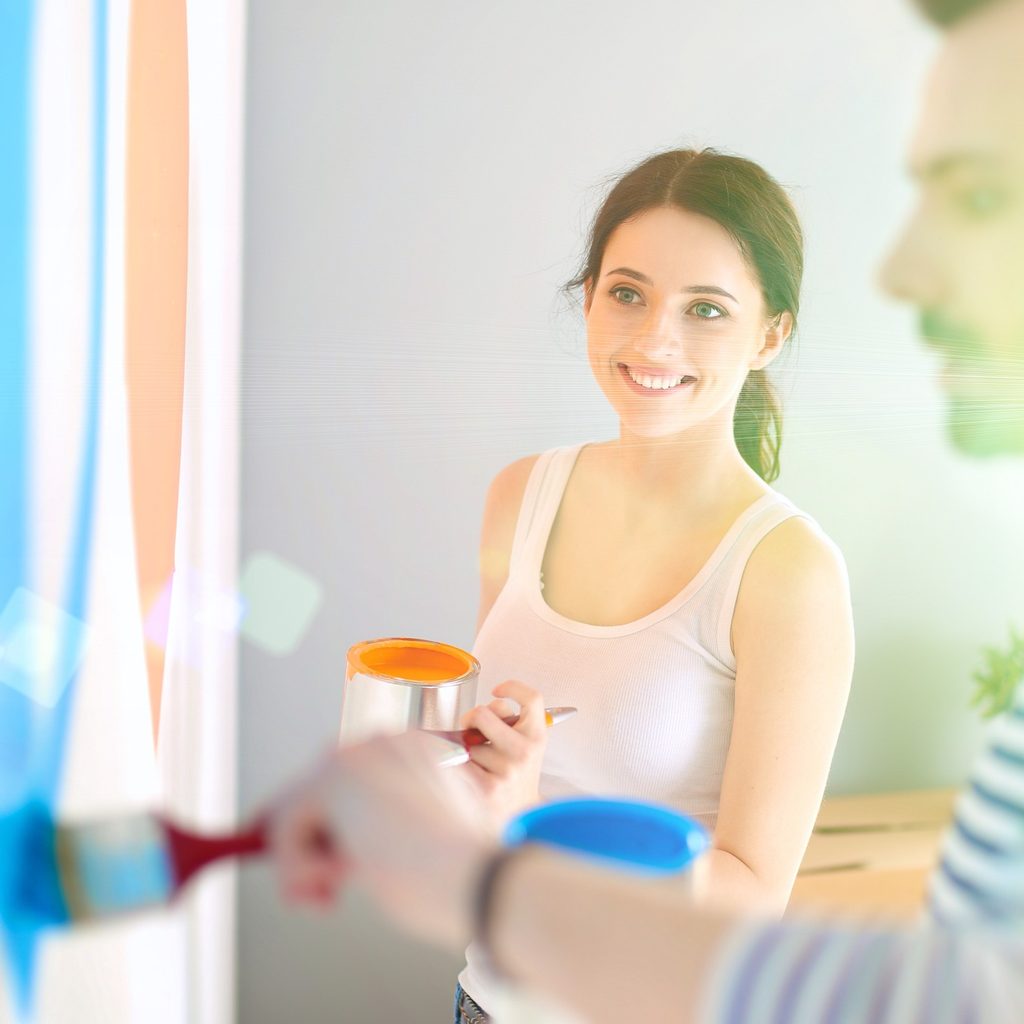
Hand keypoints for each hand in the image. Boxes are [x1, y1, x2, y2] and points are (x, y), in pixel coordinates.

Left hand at [269, 733, 496, 946]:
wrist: (477, 876)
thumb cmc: (463, 869)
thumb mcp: (428, 835)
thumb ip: (387, 827)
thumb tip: (335, 851)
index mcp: (413, 748)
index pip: (348, 780)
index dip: (326, 824)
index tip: (321, 863)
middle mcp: (381, 741)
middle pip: (314, 787)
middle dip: (308, 843)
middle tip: (322, 891)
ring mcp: (356, 755)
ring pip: (294, 809)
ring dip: (301, 860)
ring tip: (328, 895)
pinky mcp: (332, 780)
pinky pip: (285, 826)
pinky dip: (296, 867)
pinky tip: (329, 890)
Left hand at [459, 680, 547, 826]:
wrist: (520, 815)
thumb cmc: (517, 775)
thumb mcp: (526, 745)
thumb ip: (508, 723)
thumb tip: (475, 715)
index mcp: (537, 735)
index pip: (532, 698)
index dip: (513, 687)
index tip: (497, 691)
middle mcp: (524, 751)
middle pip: (482, 713)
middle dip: (470, 718)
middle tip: (470, 729)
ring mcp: (506, 770)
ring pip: (467, 742)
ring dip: (467, 751)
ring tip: (480, 766)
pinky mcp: (487, 788)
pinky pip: (458, 762)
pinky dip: (457, 766)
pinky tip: (471, 775)